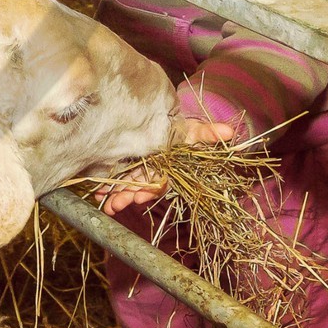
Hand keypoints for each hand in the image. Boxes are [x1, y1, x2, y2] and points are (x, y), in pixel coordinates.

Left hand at [93, 116, 237, 215]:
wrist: (164, 123)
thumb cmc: (181, 131)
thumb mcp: (193, 131)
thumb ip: (207, 133)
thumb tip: (229, 131)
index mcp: (167, 168)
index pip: (160, 182)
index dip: (150, 189)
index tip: (139, 196)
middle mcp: (153, 171)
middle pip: (140, 186)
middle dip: (128, 196)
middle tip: (115, 204)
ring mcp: (138, 170)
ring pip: (127, 185)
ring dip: (116, 195)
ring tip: (106, 204)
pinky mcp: (125, 165)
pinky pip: (115, 178)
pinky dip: (106, 186)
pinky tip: (97, 192)